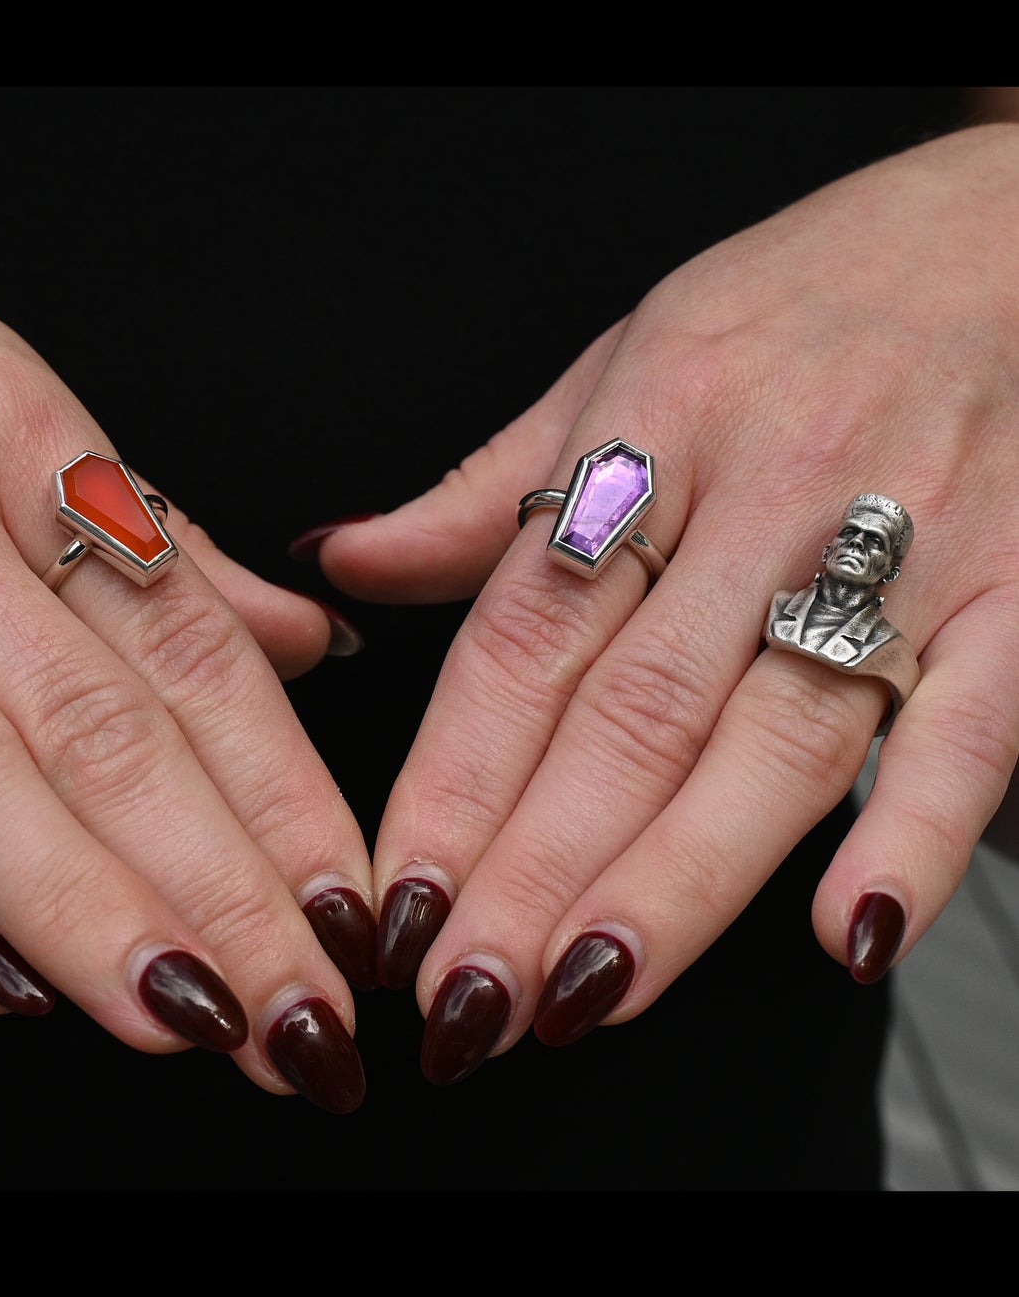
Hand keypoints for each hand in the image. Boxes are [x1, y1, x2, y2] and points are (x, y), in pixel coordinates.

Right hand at [0, 192, 372, 1112]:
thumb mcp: (1, 394)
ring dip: (91, 920)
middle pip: (95, 731)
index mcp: (17, 435)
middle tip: (302, 1010)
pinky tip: (10, 985)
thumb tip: (303, 642)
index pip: (184, 640)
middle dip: (218, 889)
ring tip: (192, 1020)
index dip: (281, 785)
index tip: (346, 897)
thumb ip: (151, 536)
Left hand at [310, 121, 1018, 1081]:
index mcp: (647, 431)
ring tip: (586, 993)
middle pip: (628, 711)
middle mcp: (764, 493)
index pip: (522, 636)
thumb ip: (487, 490)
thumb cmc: (809, 296)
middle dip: (535, 869)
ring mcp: (904, 542)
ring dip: (672, 881)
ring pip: (771, 737)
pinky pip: (973, 724)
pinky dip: (912, 834)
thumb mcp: (622, 359)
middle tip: (467, 1000)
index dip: (451, 779)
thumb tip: (341, 563)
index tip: (398, 897)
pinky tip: (841, 934)